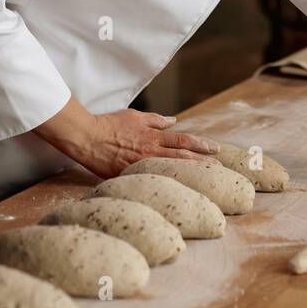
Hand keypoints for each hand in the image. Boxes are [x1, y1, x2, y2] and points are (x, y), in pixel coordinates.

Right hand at [34, 97, 219, 179]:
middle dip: (203, 163)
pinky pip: (151, 181)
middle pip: (183, 158)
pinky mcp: (129, 177)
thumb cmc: (110, 124)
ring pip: (170, 171)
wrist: (87, 138)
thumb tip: (173, 121)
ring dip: (190, 174)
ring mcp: (141, 166)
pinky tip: (176, 191)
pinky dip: (165, 185)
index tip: (216, 149)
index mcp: (153, 137)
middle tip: (219, 168)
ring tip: (206, 179)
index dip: (202, 145)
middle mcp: (150, 152)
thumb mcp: (135, 116)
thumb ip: (156, 120)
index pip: (184, 141)